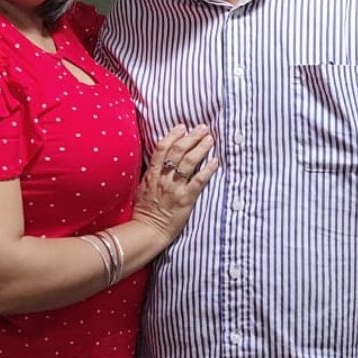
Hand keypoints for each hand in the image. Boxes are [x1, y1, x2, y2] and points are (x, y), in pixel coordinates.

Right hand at [131, 124, 217, 244]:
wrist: (147, 231)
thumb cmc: (144, 210)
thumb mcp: (142, 187)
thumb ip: (151, 173)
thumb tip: (159, 159)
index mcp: (152, 174)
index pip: (162, 148)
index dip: (173, 135)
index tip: (182, 127)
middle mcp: (164, 178)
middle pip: (178, 151)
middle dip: (191, 137)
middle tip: (202, 128)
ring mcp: (175, 188)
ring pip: (189, 162)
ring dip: (201, 148)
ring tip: (210, 139)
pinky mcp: (186, 199)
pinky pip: (198, 181)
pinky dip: (208, 170)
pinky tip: (215, 161)